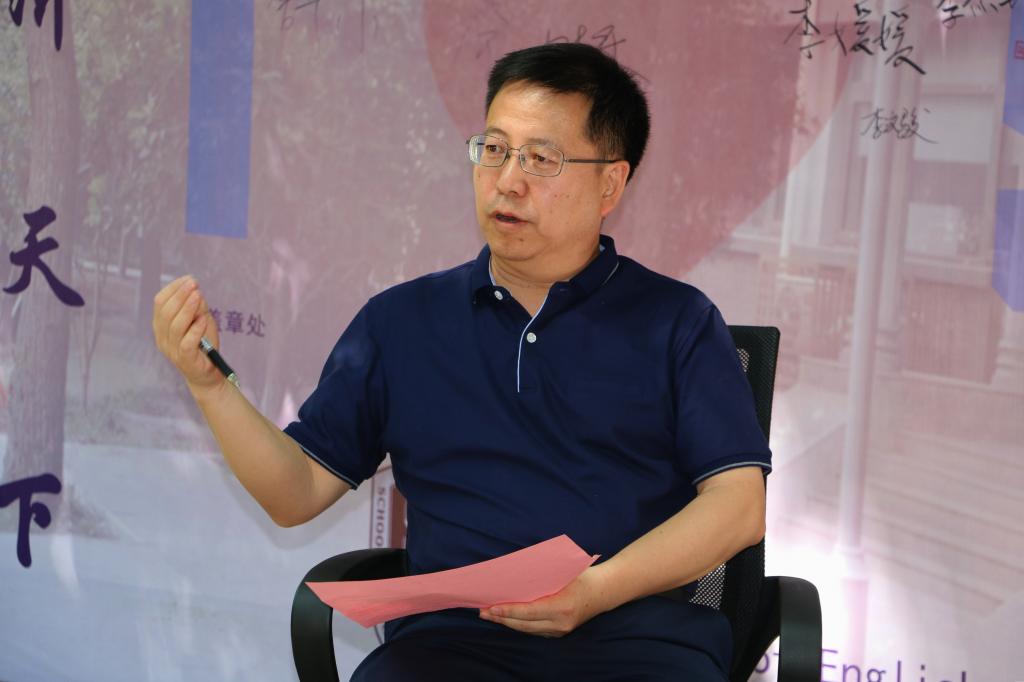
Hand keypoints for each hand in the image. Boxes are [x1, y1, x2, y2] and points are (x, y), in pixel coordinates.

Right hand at [151, 275, 222, 396]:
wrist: (207, 373)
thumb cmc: (203, 344)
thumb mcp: (201, 321)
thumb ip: (198, 307)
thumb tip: (195, 291)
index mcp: (161, 325)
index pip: (160, 302)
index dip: (173, 288)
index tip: (189, 279)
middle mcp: (162, 337)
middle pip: (165, 312)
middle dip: (180, 295)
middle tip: (194, 284)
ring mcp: (172, 349)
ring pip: (175, 326)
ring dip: (187, 308)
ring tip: (198, 295)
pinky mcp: (185, 359)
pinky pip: (187, 342)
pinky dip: (195, 329)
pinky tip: (203, 319)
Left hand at [478, 566, 613, 637]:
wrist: (604, 591)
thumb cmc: (582, 575)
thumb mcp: (563, 571)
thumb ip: (542, 576)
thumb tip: (515, 575)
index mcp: (562, 606)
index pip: (529, 612)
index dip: (508, 611)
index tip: (491, 608)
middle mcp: (560, 623)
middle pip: (524, 624)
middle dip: (502, 619)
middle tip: (483, 611)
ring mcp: (560, 630)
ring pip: (528, 629)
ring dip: (508, 623)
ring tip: (490, 615)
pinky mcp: (559, 632)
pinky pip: (535, 630)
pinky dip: (519, 624)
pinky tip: (507, 618)